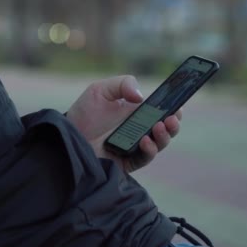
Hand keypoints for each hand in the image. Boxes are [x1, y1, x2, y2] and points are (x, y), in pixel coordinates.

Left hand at [66, 75, 181, 172]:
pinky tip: (145, 141)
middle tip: (172, 117)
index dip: (174, 107)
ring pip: (160, 144)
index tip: (179, 104)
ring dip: (165, 135)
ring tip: (159, 126)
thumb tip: (141, 97)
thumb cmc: (84, 113)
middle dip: (174, 123)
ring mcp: (136, 146)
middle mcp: (141, 130)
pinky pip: (145, 158)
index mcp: (138, 112)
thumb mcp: (101, 90)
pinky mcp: (128, 161)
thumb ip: (122, 84)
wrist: (67, 136)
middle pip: (167, 128)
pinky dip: (149, 149)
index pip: (162, 110)